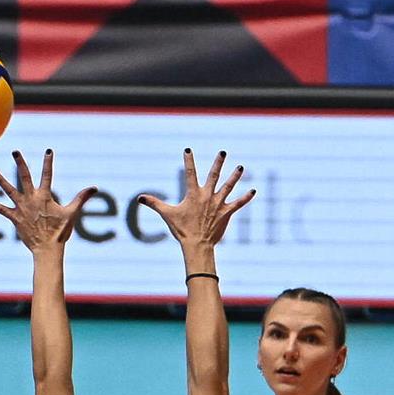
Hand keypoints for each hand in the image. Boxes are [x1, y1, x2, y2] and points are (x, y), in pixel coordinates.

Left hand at [0, 149, 95, 252]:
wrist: (47, 249)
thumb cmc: (60, 231)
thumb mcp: (71, 213)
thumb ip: (81, 198)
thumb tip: (95, 187)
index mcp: (45, 196)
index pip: (48, 175)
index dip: (48, 163)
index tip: (48, 151)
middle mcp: (31, 199)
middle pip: (24, 177)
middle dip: (20, 163)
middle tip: (15, 151)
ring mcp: (22, 208)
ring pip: (9, 191)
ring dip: (1, 181)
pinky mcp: (15, 218)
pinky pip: (1, 210)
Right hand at [139, 149, 254, 248]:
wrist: (197, 244)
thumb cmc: (182, 230)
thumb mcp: (167, 214)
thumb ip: (154, 203)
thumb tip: (139, 198)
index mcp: (193, 194)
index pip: (190, 173)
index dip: (188, 161)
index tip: (188, 150)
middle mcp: (207, 196)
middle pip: (214, 175)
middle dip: (218, 163)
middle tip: (222, 152)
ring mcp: (218, 204)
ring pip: (228, 186)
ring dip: (235, 176)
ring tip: (241, 167)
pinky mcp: (226, 213)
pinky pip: (238, 203)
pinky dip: (246, 197)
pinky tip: (253, 190)